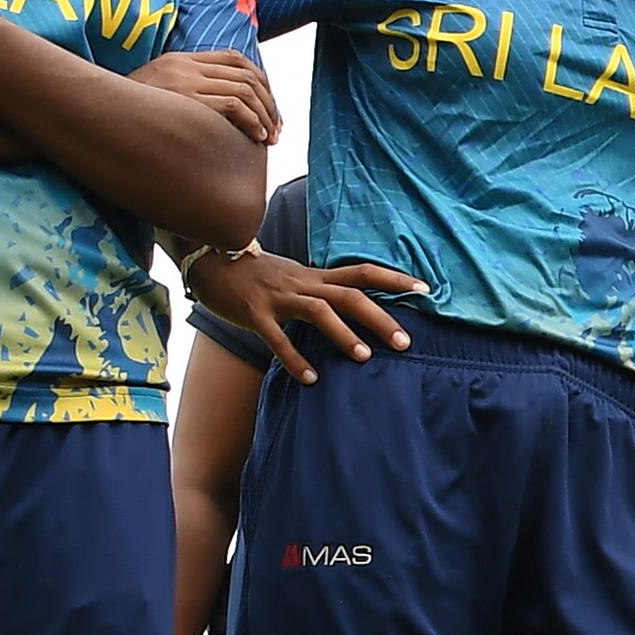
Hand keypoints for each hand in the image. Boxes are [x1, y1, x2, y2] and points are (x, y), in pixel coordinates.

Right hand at [130, 45, 280, 145]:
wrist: (91, 112)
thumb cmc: (123, 112)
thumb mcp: (153, 92)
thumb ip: (182, 92)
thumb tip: (214, 112)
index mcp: (179, 59)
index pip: (236, 59)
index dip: (261, 82)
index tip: (269, 106)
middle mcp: (185, 66)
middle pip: (246, 75)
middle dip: (269, 103)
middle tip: (276, 128)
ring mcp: (185, 81)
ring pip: (245, 91)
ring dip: (265, 116)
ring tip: (269, 138)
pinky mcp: (185, 100)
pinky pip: (234, 106)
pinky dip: (252, 122)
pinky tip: (256, 138)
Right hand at [184, 247, 420, 379]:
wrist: (207, 257)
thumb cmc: (254, 274)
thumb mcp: (293, 278)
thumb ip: (320, 291)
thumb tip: (350, 309)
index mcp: (315, 276)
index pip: (363, 272)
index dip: (394, 279)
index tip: (426, 289)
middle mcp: (302, 283)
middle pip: (350, 294)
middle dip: (381, 317)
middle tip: (407, 342)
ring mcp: (278, 297)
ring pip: (319, 311)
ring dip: (343, 334)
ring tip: (365, 357)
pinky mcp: (254, 313)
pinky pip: (277, 338)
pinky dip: (295, 358)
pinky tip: (311, 378)